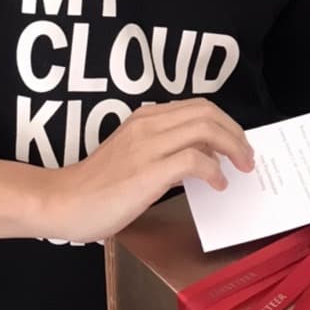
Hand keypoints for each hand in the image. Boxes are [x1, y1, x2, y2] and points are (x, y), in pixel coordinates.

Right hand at [43, 99, 253, 243]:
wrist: (62, 202)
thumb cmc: (96, 187)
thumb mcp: (133, 158)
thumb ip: (165, 153)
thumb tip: (201, 160)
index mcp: (144, 118)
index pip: (198, 106)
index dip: (225, 123)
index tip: (237, 143)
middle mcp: (147, 125)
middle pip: (207, 112)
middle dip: (236, 133)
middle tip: (246, 156)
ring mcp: (147, 146)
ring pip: (205, 128)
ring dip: (232, 147)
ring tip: (241, 167)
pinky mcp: (148, 171)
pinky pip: (194, 160)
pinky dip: (214, 170)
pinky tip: (217, 184)